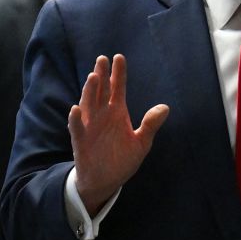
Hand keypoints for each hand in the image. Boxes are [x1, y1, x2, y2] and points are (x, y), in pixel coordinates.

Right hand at [70, 54, 169, 212]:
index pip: (117, 88)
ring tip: (93, 76)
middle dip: (101, 75)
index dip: (118, 74)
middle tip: (102, 59)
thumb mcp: (141, 143)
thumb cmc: (122, 160)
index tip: (119, 57)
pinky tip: (75, 109)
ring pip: (88, 105)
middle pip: (101, 91)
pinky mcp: (81, 142)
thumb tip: (165, 107)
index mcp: (117, 112)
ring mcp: (90, 127)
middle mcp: (102, 115)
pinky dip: (75, 119)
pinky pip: (77, 128)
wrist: (106, 182)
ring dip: (90, 91)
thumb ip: (150, 125)